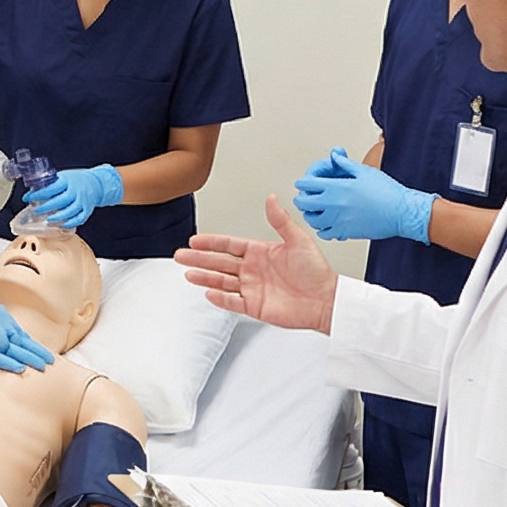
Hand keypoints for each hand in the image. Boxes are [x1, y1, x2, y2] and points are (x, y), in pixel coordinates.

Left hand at [0, 277, 54, 372]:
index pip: (4, 344)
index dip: (6, 357)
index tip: (17, 369)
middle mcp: (1, 317)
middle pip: (21, 339)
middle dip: (35, 352)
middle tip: (49, 364)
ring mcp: (2, 316)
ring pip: (22, 335)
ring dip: (35, 347)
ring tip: (48, 358)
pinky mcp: (0, 317)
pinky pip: (16, 332)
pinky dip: (26, 341)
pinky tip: (32, 347)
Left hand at [24, 163, 122, 229]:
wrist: (96, 183)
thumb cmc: (76, 181)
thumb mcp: (63, 177)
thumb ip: (50, 184)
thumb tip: (32, 191)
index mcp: (67, 181)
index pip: (52, 188)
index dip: (39, 194)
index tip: (28, 198)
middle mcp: (76, 191)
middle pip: (61, 200)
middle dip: (46, 207)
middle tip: (36, 211)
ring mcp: (83, 201)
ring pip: (70, 211)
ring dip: (57, 217)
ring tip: (47, 220)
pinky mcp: (87, 210)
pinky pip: (79, 218)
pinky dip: (70, 223)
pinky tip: (62, 225)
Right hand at [174, 195, 340, 332]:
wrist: (326, 300)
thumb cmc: (316, 272)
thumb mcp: (298, 240)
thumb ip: (280, 221)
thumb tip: (271, 199)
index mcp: (260, 252)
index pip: (229, 245)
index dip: (212, 243)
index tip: (195, 241)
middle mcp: (253, 270)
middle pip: (219, 263)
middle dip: (199, 259)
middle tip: (180, 255)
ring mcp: (252, 289)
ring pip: (221, 282)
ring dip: (204, 277)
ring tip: (188, 273)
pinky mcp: (255, 307)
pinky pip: (233, 302)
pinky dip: (220, 299)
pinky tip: (208, 292)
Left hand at [292, 148, 434, 243]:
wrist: (402, 212)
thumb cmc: (387, 192)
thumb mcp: (365, 172)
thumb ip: (345, 164)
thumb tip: (334, 156)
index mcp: (337, 187)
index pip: (307, 184)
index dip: (303, 182)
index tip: (305, 183)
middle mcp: (334, 204)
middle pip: (303, 203)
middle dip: (303, 198)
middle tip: (307, 197)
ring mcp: (338, 220)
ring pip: (311, 220)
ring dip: (311, 214)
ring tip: (317, 210)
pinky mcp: (345, 232)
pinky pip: (324, 233)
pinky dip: (323, 228)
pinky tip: (329, 223)